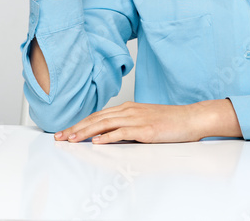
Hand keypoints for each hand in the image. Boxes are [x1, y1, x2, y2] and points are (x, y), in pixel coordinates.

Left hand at [53, 100, 241, 143]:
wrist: (190, 118)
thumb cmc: (170, 121)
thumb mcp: (144, 121)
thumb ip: (126, 126)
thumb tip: (108, 136)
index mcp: (127, 108)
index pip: (97, 115)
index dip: (80, 123)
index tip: (66, 131)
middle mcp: (128, 111)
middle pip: (96, 119)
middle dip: (75, 128)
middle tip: (59, 137)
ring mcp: (136, 119)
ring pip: (104, 124)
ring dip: (85, 132)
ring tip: (70, 139)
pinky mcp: (144, 129)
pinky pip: (122, 133)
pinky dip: (107, 137)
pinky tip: (96, 141)